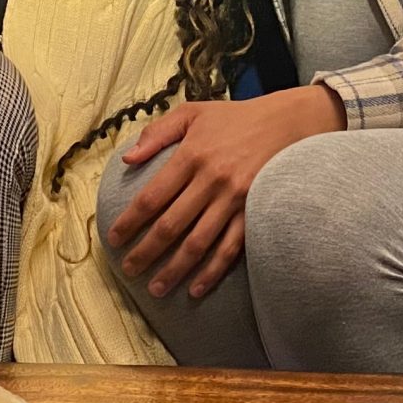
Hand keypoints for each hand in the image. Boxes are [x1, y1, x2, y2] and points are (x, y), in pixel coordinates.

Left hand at [104, 86, 342, 299]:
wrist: (287, 123)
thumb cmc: (234, 118)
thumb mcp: (192, 113)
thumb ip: (157, 133)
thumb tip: (127, 160)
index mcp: (191, 155)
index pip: (152, 197)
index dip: (130, 221)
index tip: (114, 239)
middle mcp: (211, 180)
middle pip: (170, 225)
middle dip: (145, 252)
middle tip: (128, 270)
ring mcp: (235, 200)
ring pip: (198, 243)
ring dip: (175, 270)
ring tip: (156, 289)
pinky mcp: (254, 212)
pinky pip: (231, 248)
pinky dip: (212, 272)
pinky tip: (196, 289)